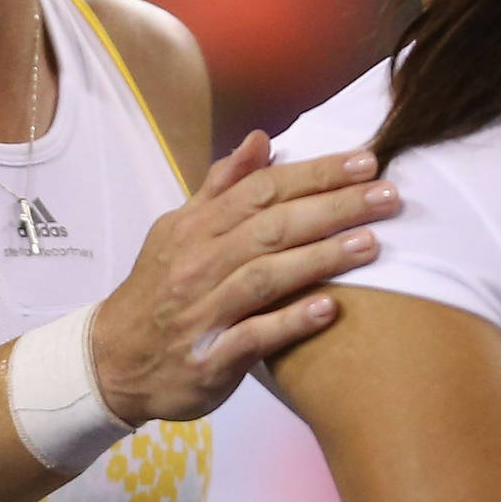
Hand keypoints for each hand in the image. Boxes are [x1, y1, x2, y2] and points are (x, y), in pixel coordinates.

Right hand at [90, 131, 397, 424]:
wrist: (112, 362)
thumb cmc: (160, 288)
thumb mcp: (179, 229)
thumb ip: (222, 186)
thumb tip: (261, 140)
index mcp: (196, 227)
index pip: (263, 189)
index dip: (315, 173)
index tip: (366, 161)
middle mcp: (200, 263)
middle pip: (272, 226)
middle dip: (334, 207)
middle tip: (388, 196)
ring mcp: (203, 311)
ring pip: (265, 276)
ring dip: (320, 259)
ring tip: (371, 244)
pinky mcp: (209, 358)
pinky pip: (253, 337)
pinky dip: (290, 322)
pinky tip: (329, 310)